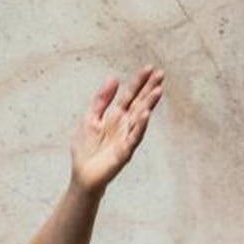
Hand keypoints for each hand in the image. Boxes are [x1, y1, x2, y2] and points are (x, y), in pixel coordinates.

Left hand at [69, 66, 164, 192]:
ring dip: (149, 104)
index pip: (130, 95)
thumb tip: (114, 78)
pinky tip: (146, 114)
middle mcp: (125, 125)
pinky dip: (140, 126)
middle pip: (139, 103)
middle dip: (149, 89)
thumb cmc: (86, 149)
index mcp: (116, 116)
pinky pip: (134, 137)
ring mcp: (127, 137)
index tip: (150, 68)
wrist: (82, 175)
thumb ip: (101, 100)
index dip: (139, 82)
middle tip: (161, 74)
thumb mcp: (90, 118)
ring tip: (158, 90)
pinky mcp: (125, 151)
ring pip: (140, 118)